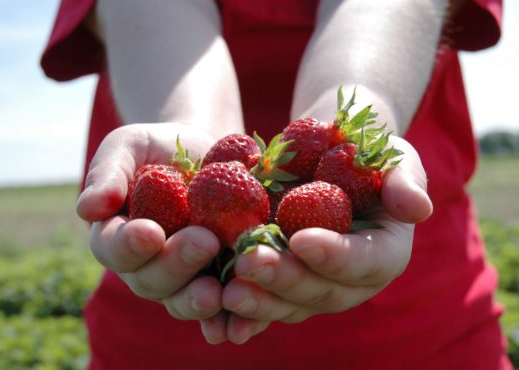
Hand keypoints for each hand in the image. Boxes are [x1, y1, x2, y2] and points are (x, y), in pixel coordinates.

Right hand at [76, 123, 225, 325]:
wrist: (203, 154)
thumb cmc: (158, 148)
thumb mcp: (128, 146)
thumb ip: (108, 173)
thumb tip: (88, 208)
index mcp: (116, 235)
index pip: (113, 249)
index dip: (130, 246)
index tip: (151, 232)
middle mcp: (144, 264)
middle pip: (151, 280)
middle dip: (176, 264)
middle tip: (204, 242)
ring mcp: (180, 277)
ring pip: (181, 300)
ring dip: (197, 299)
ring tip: (218, 290)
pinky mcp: (214, 279)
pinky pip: (218, 306)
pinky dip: (226, 316)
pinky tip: (238, 318)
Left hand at [215, 136, 432, 343]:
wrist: (329, 159)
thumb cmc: (364, 153)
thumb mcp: (393, 156)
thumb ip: (405, 180)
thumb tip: (417, 209)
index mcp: (383, 253)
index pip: (365, 262)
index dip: (336, 255)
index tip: (302, 239)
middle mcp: (350, 280)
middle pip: (321, 291)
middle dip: (286, 279)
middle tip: (250, 263)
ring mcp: (314, 285)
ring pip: (289, 304)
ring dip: (258, 301)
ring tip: (227, 291)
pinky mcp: (284, 284)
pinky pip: (265, 302)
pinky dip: (243, 310)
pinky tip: (217, 309)